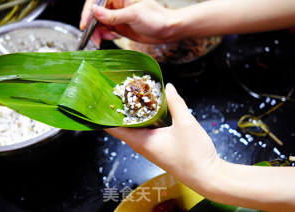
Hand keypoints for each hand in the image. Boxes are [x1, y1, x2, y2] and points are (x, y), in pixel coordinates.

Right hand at [80, 0, 174, 46]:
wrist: (166, 30)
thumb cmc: (155, 18)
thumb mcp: (133, 15)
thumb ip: (113, 15)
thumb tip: (94, 11)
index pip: (97, 0)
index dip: (88, 11)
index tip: (85, 25)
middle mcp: (116, 3)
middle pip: (96, 12)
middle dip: (93, 26)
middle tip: (94, 38)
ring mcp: (117, 15)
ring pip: (99, 23)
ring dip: (98, 32)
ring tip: (105, 39)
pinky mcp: (118, 25)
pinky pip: (105, 30)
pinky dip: (105, 35)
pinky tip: (113, 37)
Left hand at [105, 83, 219, 190]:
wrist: (207, 176)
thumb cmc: (194, 154)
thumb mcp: (186, 123)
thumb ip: (176, 103)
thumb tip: (169, 88)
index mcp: (142, 141)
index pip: (114, 129)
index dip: (105, 116)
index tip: (100, 102)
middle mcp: (142, 146)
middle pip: (124, 127)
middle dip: (120, 110)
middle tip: (119, 92)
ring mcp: (151, 148)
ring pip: (136, 129)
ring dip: (134, 115)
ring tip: (133, 97)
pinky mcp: (159, 149)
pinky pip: (146, 133)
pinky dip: (145, 121)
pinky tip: (152, 110)